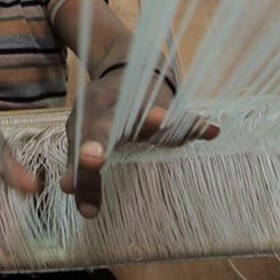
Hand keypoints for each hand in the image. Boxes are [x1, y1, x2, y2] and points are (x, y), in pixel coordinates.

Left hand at [60, 73, 218, 218]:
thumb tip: (86, 211)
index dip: (75, 163)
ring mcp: (143, 104)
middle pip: (106, 123)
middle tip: (90, 159)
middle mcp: (113, 104)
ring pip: (146, 113)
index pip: (80, 142)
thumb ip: (81, 169)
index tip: (68, 188)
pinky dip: (196, 124)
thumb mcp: (84, 132)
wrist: (130, 68)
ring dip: (152, 119)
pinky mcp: (171, 106)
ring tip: (160, 119)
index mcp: (91, 110)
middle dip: (99, 140)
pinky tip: (211, 132)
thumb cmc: (103, 110)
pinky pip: (184, 116)